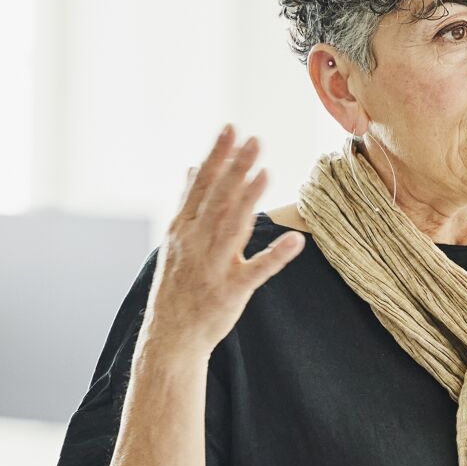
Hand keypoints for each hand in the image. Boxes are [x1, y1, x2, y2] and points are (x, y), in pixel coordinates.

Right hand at [143, 125, 304, 357]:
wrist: (170, 335)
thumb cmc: (176, 285)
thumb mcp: (174, 240)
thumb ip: (187, 202)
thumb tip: (191, 167)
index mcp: (183, 229)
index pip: (201, 185)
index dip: (217, 157)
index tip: (231, 130)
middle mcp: (196, 243)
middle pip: (218, 199)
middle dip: (235, 168)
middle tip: (254, 140)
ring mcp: (213, 267)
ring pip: (231, 227)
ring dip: (248, 199)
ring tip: (266, 172)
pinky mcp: (231, 291)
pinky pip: (257, 270)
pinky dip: (276, 255)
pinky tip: (296, 239)